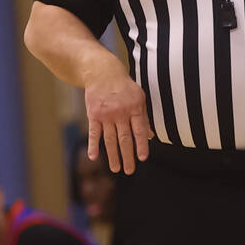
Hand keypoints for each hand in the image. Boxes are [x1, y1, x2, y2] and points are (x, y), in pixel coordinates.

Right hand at [84, 58, 149, 174]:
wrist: (103, 73)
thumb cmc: (124, 88)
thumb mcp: (139, 98)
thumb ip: (144, 117)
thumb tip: (151, 136)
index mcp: (135, 108)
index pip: (139, 130)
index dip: (141, 145)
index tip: (142, 158)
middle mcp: (121, 113)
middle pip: (125, 138)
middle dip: (128, 156)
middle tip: (129, 170)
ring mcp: (106, 115)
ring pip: (110, 139)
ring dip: (113, 155)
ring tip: (116, 169)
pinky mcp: (93, 115)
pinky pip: (93, 133)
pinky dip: (93, 145)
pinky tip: (94, 157)